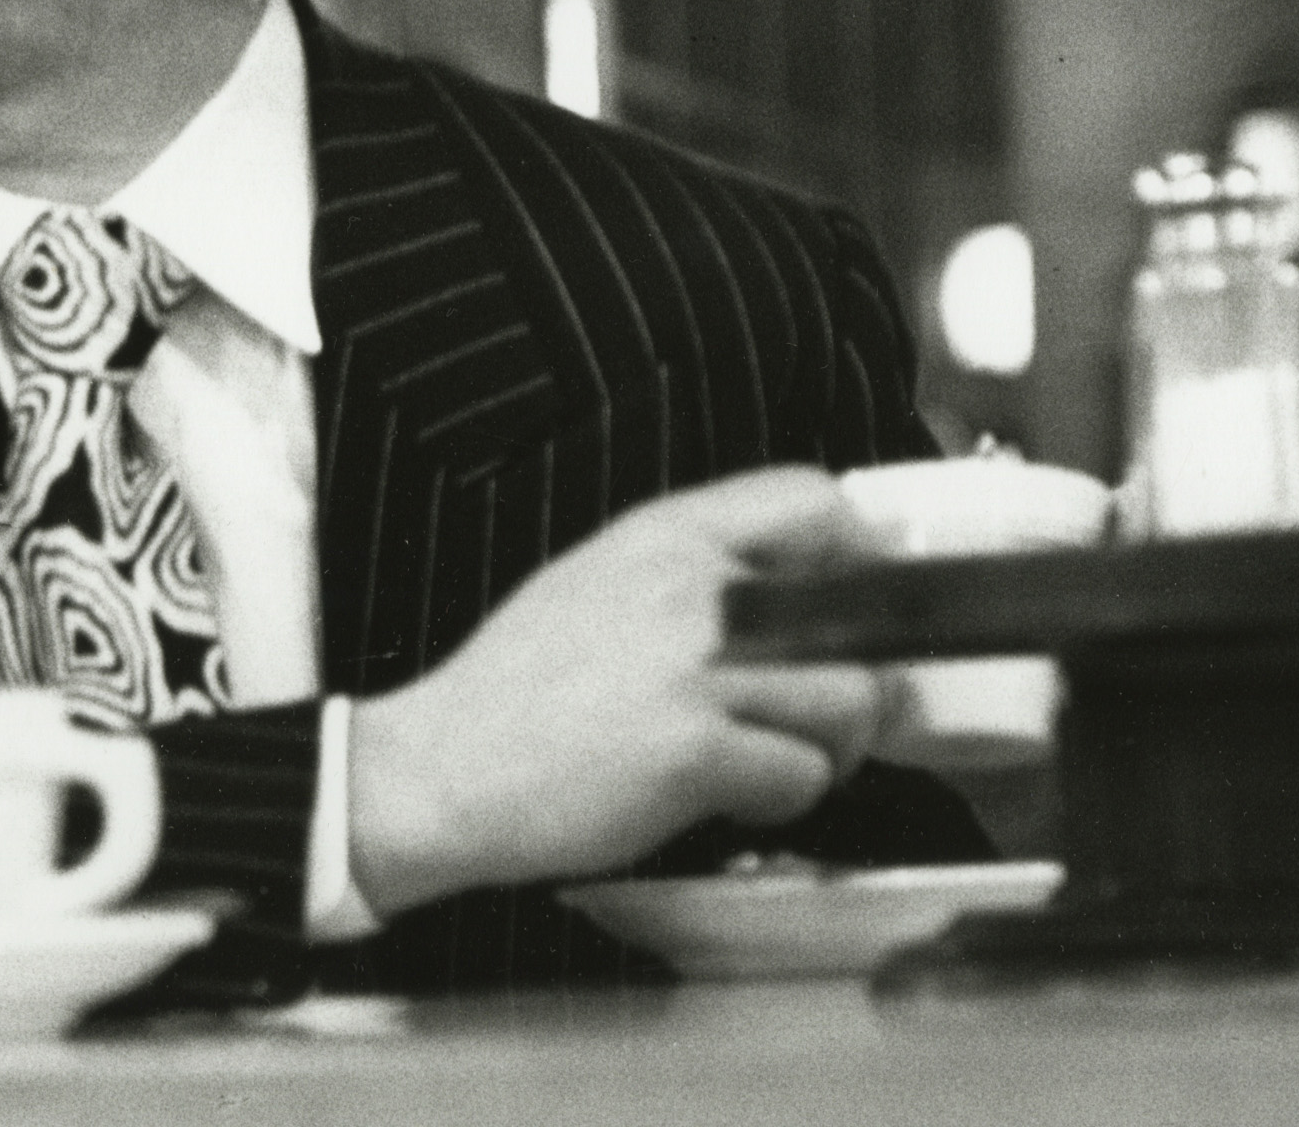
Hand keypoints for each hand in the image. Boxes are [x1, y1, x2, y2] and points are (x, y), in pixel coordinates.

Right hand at [342, 466, 886, 917]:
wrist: (440, 768)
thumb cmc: (512, 688)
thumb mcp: (596, 581)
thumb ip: (685, 574)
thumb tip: (779, 593)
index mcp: (665, 534)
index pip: (808, 498)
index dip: (854, 552)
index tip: (856, 600)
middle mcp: (690, 588)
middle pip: (852, 613)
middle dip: (857, 674)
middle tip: (829, 710)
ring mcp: (695, 671)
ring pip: (846, 701)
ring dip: (833, 746)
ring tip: (786, 760)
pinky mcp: (692, 752)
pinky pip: (798, 775)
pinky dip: (784, 798)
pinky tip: (738, 799)